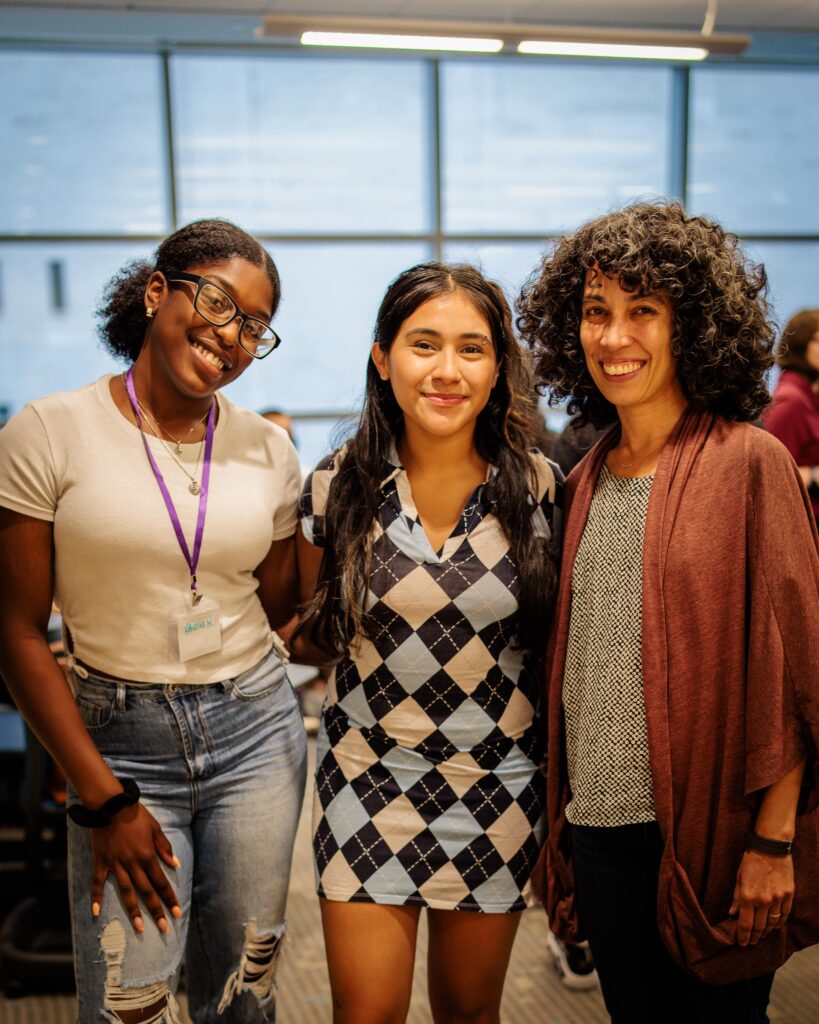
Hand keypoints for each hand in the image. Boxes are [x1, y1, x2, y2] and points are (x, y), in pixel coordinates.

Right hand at [90, 803, 181, 933]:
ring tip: (140, 928)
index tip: (178, 913)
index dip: (170, 898)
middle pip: (147, 892)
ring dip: (134, 911)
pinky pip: (97, 883)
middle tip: (164, 929)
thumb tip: (175, 864)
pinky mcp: (101, 862)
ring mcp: (115, 865)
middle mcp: (133, 864)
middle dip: (157, 911)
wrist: (110, 805)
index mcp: (147, 856)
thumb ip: (164, 848)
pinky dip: (96, 898)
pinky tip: (95, 913)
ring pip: (127, 892)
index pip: (161, 882)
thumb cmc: (136, 815)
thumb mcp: (156, 828)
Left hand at [729, 849, 793, 945]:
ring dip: (766, 932)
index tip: (742, 943)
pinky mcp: (788, 895)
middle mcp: (763, 901)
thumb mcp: (739, 878)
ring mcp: (777, 899)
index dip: (743, 936)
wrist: (771, 847)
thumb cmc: (751, 861)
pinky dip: (779, 922)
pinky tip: (774, 926)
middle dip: (754, 937)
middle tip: (751, 942)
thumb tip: (732, 913)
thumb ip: (736, 897)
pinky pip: (784, 914)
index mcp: (748, 896)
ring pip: (773, 923)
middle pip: (759, 927)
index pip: (745, 924)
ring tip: (761, 936)